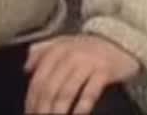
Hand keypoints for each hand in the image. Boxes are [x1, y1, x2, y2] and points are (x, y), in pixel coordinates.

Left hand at [24, 35, 140, 114]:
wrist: (120, 39)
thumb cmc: (88, 47)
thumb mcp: (63, 43)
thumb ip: (42, 51)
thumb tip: (26, 69)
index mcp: (55, 50)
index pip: (38, 79)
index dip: (32, 99)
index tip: (29, 113)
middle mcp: (69, 56)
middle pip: (50, 88)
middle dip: (43, 108)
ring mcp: (87, 63)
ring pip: (66, 92)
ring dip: (58, 111)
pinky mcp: (104, 71)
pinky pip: (89, 92)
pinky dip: (81, 107)